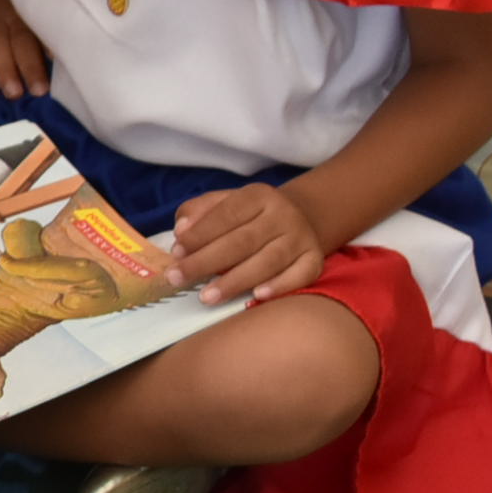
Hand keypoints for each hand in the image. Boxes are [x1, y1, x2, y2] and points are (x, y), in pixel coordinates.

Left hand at [172, 182, 327, 304]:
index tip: (176, 251)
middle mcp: (283, 214)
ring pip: (268, 261)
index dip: (200, 233)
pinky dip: (280, 286)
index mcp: (257, 195)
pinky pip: (301, 275)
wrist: (298, 217)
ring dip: (235, 281)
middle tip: (178, 278)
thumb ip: (198, 211)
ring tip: (207, 297)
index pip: (226, 214)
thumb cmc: (248, 215)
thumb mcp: (222, 202)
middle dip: (207, 261)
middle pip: (242, 241)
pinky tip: (257, 296)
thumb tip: (181, 230)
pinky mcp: (315, 259)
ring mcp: (301, 237)